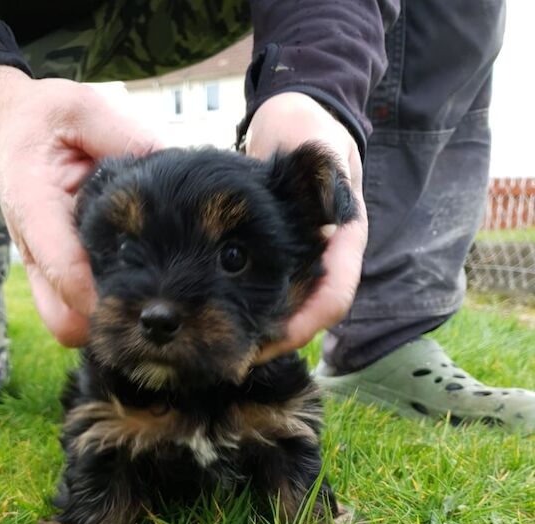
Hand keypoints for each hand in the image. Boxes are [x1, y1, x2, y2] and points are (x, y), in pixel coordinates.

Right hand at [0, 66, 161, 345]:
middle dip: (106, 324)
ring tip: (148, 297)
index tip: (144, 300)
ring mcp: (44, 267)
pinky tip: (136, 287)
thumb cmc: (49, 121)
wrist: (14, 131)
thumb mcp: (82, 110)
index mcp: (36, 207)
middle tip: (152, 302)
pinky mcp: (54, 274)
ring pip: (68, 325)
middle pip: (64, 320)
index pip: (65, 269)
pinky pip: (75, 312)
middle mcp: (37, 248)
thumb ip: (123, 136)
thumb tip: (171, 163)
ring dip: (106, 323)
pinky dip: (103, 310)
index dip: (103, 295)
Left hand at [245, 92, 367, 361]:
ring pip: (288, 317)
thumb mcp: (319, 143)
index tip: (271, 339)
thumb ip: (326, 170)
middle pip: (308, 319)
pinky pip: (268, 303)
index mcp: (345, 242)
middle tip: (235, 357)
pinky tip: (217, 323)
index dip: (305, 323)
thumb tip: (332, 207)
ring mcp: (305, 266)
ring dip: (258, 337)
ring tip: (222, 350)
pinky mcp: (281, 266)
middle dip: (274, 341)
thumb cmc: (307, 131)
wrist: (292, 126)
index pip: (334, 298)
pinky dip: (247, 320)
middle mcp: (327, 261)